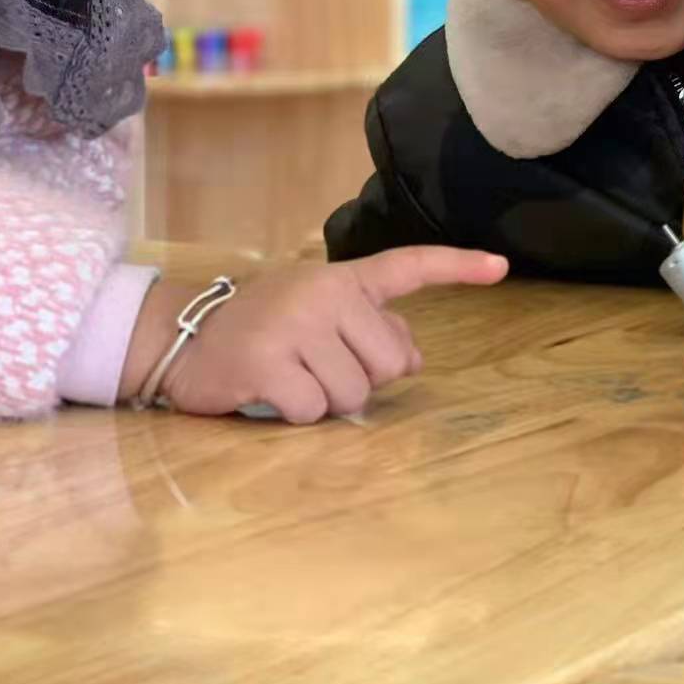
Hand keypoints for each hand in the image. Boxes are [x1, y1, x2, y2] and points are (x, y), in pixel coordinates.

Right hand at [128, 247, 508, 423]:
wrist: (181, 336)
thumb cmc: (264, 328)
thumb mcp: (322, 317)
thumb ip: (372, 329)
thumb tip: (415, 358)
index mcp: (344, 279)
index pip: (410, 267)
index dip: (459, 267)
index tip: (502, 267)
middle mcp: (324, 294)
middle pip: (388, 363)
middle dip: (361, 379)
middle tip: (317, 367)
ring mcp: (294, 326)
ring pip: (353, 393)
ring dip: (326, 401)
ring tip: (291, 378)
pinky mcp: (266, 363)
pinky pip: (313, 411)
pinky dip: (296, 416)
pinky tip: (269, 394)